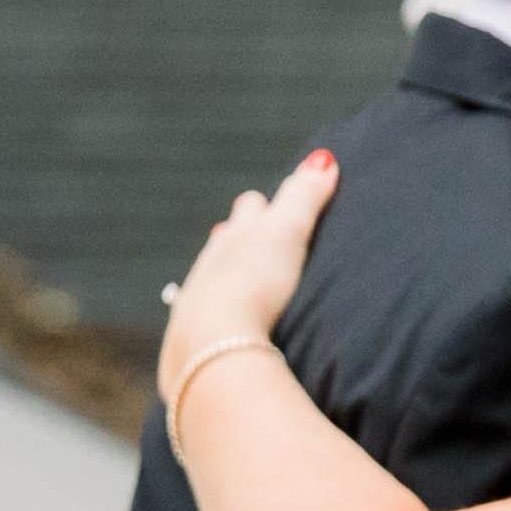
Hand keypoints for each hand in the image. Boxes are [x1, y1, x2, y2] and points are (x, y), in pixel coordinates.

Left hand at [162, 148, 338, 425]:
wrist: (211, 351)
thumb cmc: (253, 288)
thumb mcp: (287, 235)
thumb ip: (304, 197)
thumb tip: (324, 159)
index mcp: (233, 239)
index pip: (250, 211)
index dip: (261, 207)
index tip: (267, 204)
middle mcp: (207, 268)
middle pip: (222, 244)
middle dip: (234, 239)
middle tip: (245, 237)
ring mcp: (192, 307)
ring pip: (205, 283)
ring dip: (219, 280)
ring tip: (229, 283)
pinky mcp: (186, 350)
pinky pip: (197, 328)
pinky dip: (209, 324)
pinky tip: (213, 334)